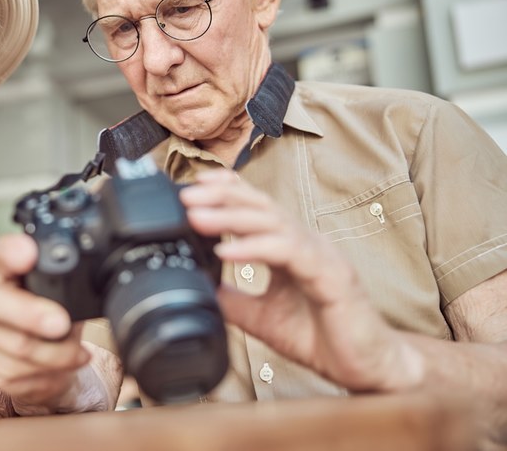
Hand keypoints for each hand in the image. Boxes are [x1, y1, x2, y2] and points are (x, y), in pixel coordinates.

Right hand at [0, 235, 91, 408]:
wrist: (4, 331)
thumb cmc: (34, 301)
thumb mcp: (47, 283)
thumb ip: (58, 277)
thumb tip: (84, 282)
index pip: (1, 255)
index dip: (13, 253)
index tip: (29, 253)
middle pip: (0, 307)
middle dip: (34, 317)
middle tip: (63, 323)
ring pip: (15, 350)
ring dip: (55, 356)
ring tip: (78, 353)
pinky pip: (16, 376)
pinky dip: (46, 375)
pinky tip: (62, 369)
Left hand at [180, 169, 421, 392]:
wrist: (366, 368)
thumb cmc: (322, 337)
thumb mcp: (263, 318)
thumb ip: (234, 300)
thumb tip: (201, 288)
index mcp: (291, 248)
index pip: (257, 208)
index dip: (228, 191)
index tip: (193, 185)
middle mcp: (306, 244)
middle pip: (261, 207)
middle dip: (221, 197)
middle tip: (187, 195)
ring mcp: (320, 256)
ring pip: (273, 224)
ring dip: (231, 217)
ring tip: (198, 217)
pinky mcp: (331, 276)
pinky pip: (289, 253)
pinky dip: (255, 249)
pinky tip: (227, 251)